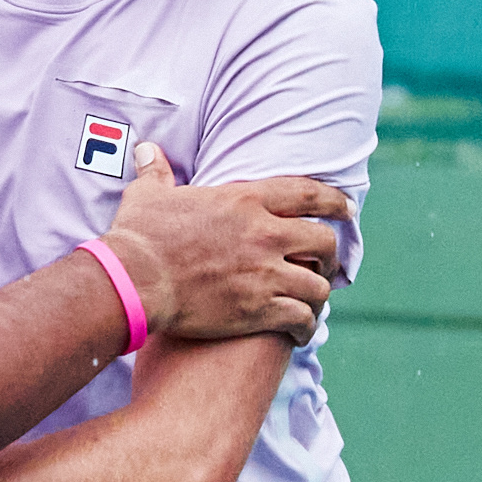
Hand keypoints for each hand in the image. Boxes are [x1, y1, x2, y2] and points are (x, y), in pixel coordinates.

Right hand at [103, 147, 351, 347]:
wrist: (133, 280)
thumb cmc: (139, 236)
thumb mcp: (148, 196)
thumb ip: (156, 172)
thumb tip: (146, 150)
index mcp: (246, 200)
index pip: (308, 194)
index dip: (334, 201)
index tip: (348, 210)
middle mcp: (265, 234)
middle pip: (324, 241)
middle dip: (331, 255)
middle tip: (326, 265)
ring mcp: (265, 273)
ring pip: (318, 285)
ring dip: (319, 295)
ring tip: (312, 303)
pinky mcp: (258, 309)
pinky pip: (301, 318)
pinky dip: (306, 326)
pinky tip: (301, 332)